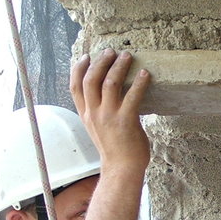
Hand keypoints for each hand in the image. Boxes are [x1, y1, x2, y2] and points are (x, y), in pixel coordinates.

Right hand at [69, 49, 150, 173]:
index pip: (75, 86)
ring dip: (119, 66)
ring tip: (127, 56)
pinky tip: (145, 74)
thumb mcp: (97, 129)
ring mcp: (109, 117)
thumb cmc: (114, 149)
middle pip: (91, 79)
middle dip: (100, 61)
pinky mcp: (126, 121)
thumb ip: (97, 112)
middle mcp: (94, 113)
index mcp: (86, 115)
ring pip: (109, 83)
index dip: (78, 68)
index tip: (86, 56)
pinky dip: (139, 82)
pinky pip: (132, 96)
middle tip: (111, 51)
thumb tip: (105, 96)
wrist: (122, 169)